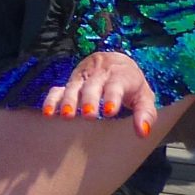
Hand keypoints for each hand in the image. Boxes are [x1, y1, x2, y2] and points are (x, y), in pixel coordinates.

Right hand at [43, 49, 157, 135]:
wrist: (114, 61)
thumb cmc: (131, 85)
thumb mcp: (144, 96)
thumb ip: (145, 114)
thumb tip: (141, 132)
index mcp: (120, 76)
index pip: (116, 85)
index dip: (112, 97)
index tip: (109, 110)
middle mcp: (99, 75)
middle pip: (92, 86)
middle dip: (89, 100)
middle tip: (90, 115)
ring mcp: (82, 78)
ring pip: (73, 87)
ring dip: (69, 101)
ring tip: (67, 116)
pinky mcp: (70, 83)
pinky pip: (57, 90)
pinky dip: (51, 100)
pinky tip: (48, 113)